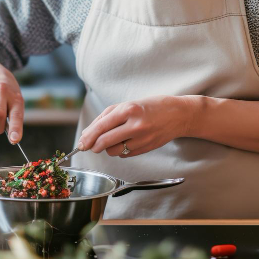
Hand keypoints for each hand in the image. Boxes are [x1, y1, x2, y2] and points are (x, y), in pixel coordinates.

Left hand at [77, 96, 196, 156]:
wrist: (177, 115)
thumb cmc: (151, 107)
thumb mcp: (128, 104)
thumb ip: (108, 116)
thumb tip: (90, 132)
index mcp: (129, 110)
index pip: (102, 126)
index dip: (88, 136)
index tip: (81, 143)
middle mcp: (136, 125)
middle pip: (105, 141)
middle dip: (94, 146)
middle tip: (89, 146)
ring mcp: (142, 138)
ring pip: (114, 151)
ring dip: (108, 148)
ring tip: (113, 139)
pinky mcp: (146, 148)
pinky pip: (125, 154)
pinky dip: (121, 150)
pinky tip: (126, 141)